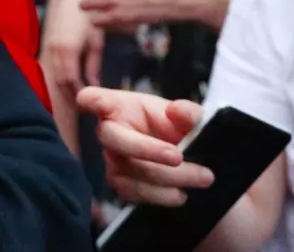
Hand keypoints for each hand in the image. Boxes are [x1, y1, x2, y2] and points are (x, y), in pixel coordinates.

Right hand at [40, 0, 104, 97]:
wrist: (74, 0)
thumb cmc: (90, 20)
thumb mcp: (96, 44)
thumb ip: (92, 66)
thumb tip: (93, 86)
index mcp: (67, 50)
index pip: (69, 80)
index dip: (77, 94)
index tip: (87, 103)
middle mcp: (54, 50)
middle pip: (59, 80)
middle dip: (69, 95)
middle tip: (80, 108)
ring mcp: (49, 47)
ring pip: (53, 75)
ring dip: (63, 89)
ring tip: (74, 100)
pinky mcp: (48, 45)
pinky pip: (52, 67)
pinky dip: (60, 78)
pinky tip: (68, 85)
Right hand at [76, 87, 212, 205]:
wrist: (181, 153)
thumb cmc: (172, 125)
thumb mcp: (184, 114)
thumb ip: (187, 111)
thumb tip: (179, 112)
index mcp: (118, 106)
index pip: (93, 98)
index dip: (91, 101)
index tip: (91, 102)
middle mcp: (108, 132)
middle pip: (113, 138)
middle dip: (146, 148)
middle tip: (179, 157)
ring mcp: (111, 159)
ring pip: (132, 169)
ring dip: (170, 176)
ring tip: (203, 177)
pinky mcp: (120, 182)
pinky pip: (135, 192)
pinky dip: (162, 195)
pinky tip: (181, 193)